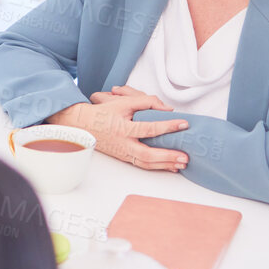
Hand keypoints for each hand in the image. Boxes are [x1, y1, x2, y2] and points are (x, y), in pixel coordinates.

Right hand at [50, 86, 188, 171]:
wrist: (83, 125)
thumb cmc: (104, 113)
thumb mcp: (124, 102)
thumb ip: (146, 102)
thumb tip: (167, 109)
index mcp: (123, 128)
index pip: (149, 128)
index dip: (167, 126)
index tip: (183, 124)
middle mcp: (123, 144)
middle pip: (148, 155)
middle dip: (167, 157)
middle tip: (185, 156)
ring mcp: (123, 153)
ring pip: (146, 163)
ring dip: (165, 165)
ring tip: (181, 164)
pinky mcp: (124, 157)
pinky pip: (142, 164)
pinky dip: (158, 166)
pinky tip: (170, 166)